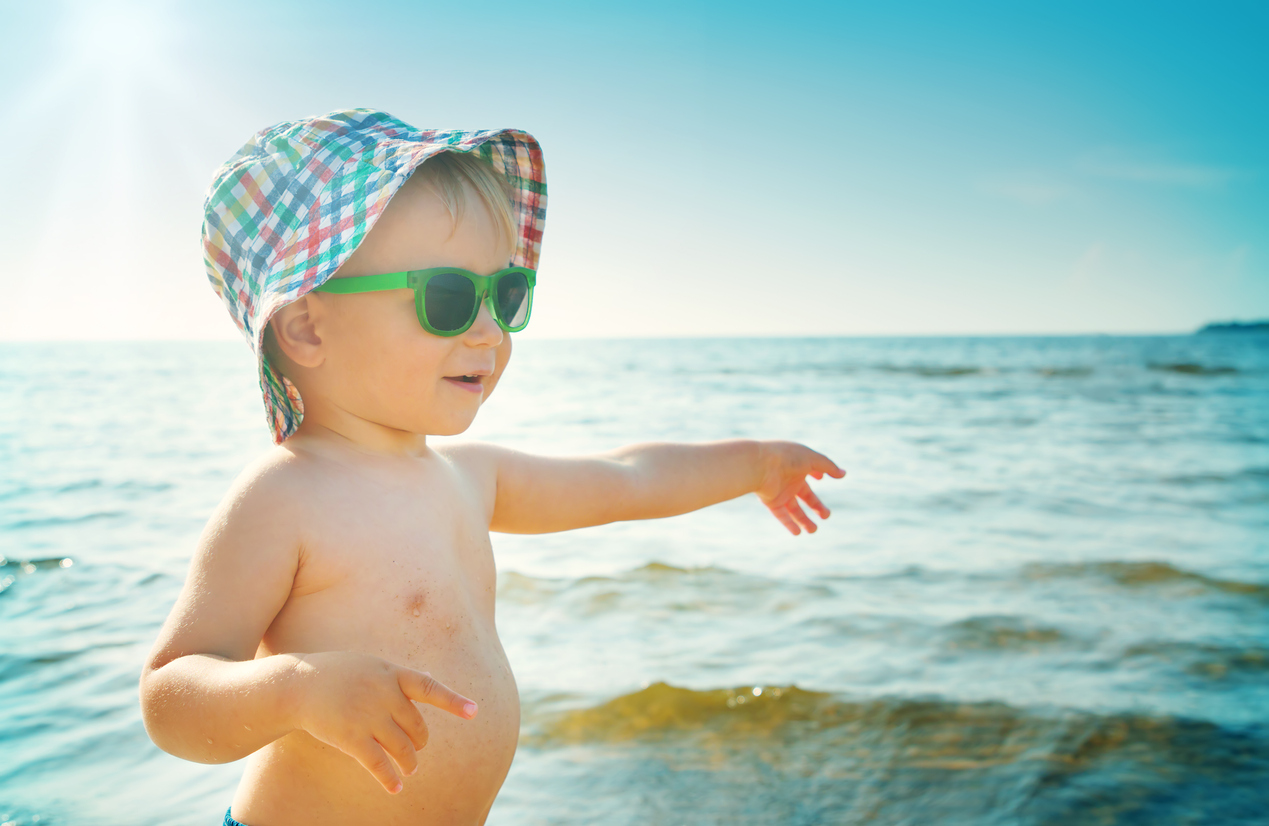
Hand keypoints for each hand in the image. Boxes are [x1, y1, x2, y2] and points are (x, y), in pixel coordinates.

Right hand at [290, 651, 476, 793]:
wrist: (298, 684)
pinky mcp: (351, 737)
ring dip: (409, 762)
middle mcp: (383, 693)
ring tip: (410, 769)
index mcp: (391, 673)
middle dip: (419, 741)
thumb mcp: (370, 666)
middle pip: (415, 726)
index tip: (475, 712)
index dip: (453, 701)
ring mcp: (367, 715)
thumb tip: (428, 682)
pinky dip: (389, 778)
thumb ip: (396, 678)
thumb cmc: (337, 674)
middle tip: (418, 749)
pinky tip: (396, 787)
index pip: (429, 688)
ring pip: (401, 747)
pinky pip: (378, 763)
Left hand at [754, 441, 845, 534]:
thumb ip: (828, 466)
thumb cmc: (786, 457)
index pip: (810, 471)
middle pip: (806, 495)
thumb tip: (843, 474)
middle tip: (826, 516)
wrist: (759, 465)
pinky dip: (789, 524)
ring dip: (803, 520)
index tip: (822, 478)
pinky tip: (797, 532)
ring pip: (794, 509)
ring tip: (813, 530)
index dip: (817, 474)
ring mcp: (780, 491)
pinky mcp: (771, 501)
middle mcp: (789, 479)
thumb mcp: (812, 459)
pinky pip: (781, 515)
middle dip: (816, 506)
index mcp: (798, 465)